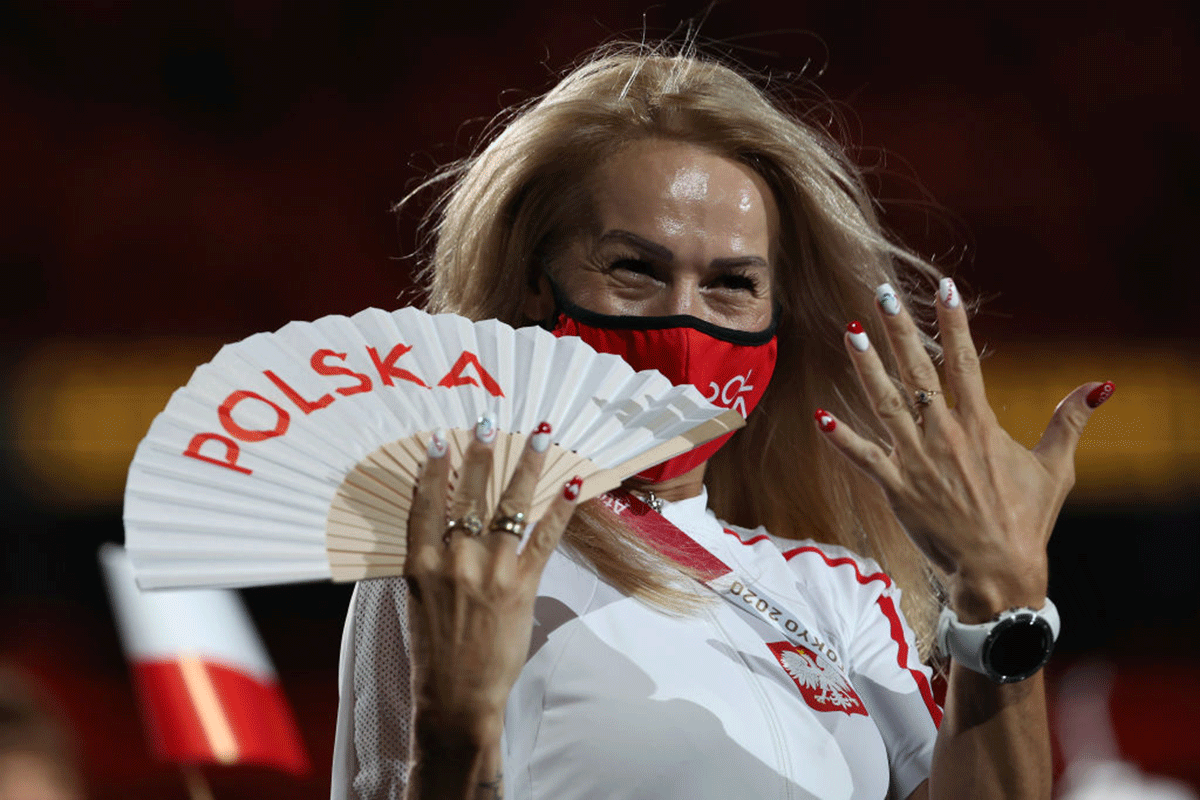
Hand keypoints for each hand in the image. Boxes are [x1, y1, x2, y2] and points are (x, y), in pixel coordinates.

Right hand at [404, 416, 577, 741]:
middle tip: (490, 421)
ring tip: (540, 437)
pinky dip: (559, 510)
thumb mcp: (417, 600)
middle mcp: (455, 561)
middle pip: (470, 495)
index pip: (425, 505)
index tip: (439, 440)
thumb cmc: (433, 652)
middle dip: (482, 454)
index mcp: (422, 564)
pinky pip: (544, 538)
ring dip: (527, 468)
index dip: (432, 470)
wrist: (457, 695)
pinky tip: (571, 485)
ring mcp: (491, 572)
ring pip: (510, 507)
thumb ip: (429, 562)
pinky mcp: (522, 586)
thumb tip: (442, 528)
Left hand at [814, 279, 1112, 621]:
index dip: (955, 323)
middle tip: (883, 295)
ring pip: (886, 403)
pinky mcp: (896, 487)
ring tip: (850, 333)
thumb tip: (1099, 385)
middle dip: (900, 330)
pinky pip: (863, 457)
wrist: (998, 571)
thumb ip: (1070, 422)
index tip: (945, 288)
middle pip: (918, 371)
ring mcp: (918, 460)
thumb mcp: (1056, 468)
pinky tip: (821, 416)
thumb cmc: (1027, 521)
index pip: (965, 361)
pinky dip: (842, 438)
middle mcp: (946, 435)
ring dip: (866, 368)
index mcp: (981, 425)